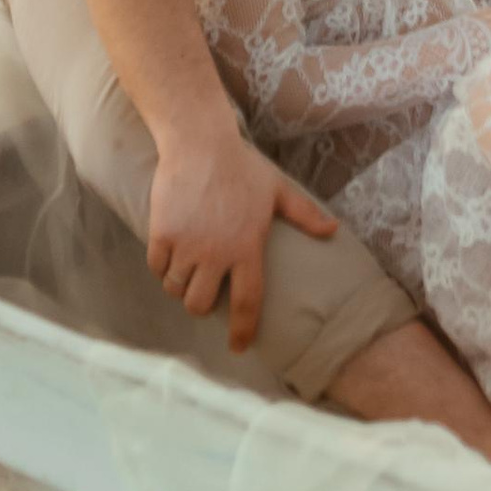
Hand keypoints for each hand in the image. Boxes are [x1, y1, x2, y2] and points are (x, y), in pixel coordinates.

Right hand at [146, 124, 336, 352]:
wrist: (200, 143)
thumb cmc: (242, 167)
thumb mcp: (278, 191)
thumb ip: (305, 215)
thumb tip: (333, 231)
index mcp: (247, 249)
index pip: (246, 303)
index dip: (242, 330)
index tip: (238, 347)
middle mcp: (216, 253)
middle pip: (199, 304)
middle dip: (199, 303)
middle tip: (202, 289)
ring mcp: (187, 245)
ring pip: (175, 289)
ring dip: (179, 285)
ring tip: (186, 270)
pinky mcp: (162, 234)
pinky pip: (157, 268)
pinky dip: (162, 267)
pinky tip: (170, 255)